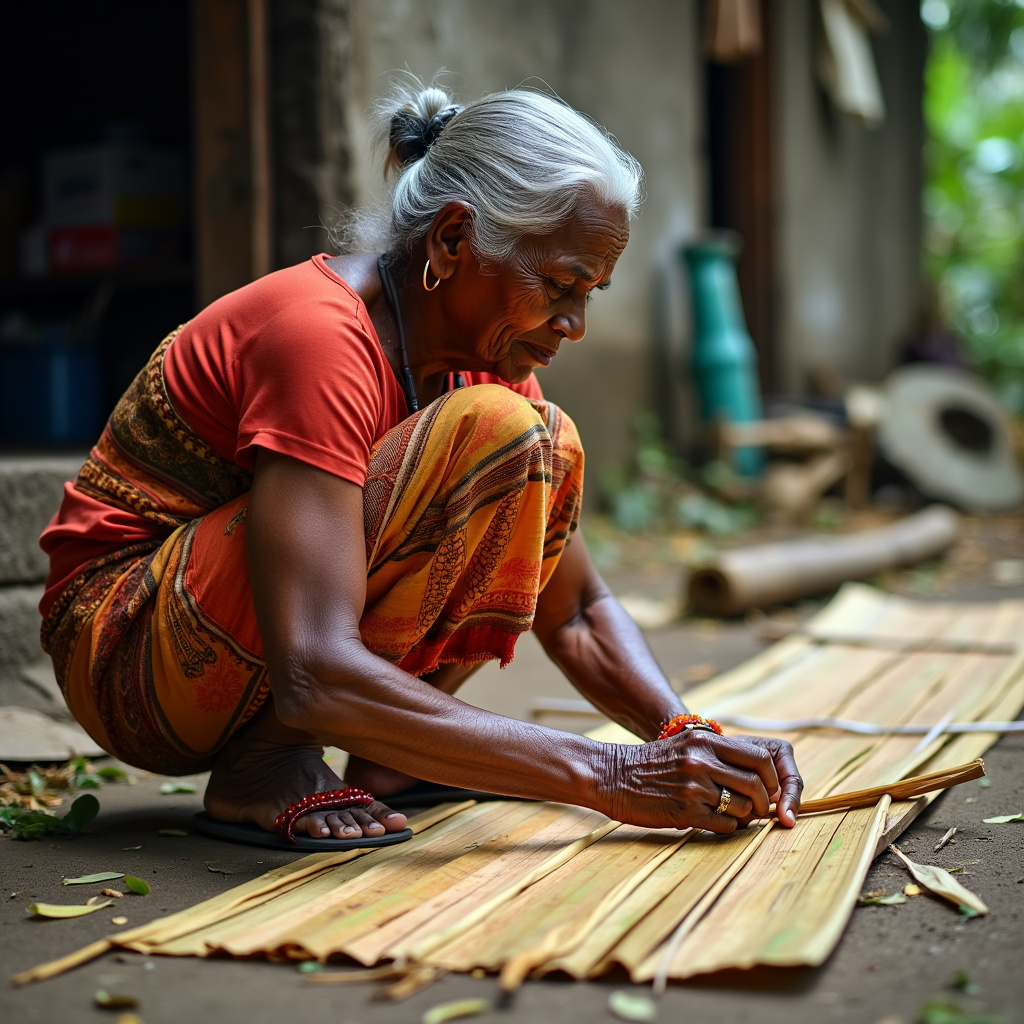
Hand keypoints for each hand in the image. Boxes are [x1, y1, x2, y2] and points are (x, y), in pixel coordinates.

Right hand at [603, 731, 802, 833]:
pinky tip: (717, 822)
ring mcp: (694, 787)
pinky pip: (724, 825)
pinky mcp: (685, 811)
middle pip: (757, 784)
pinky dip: (728, 827)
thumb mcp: (684, 746)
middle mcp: (702, 761)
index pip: (759, 757)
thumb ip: (716, 754)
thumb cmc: (649, 763)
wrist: (611, 774)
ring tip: (736, 816)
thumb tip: (754, 774)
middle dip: (765, 801)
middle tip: (760, 809)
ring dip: (745, 816)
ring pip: (743, 807)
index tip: (770, 788)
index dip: (772, 777)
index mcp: (705, 741)